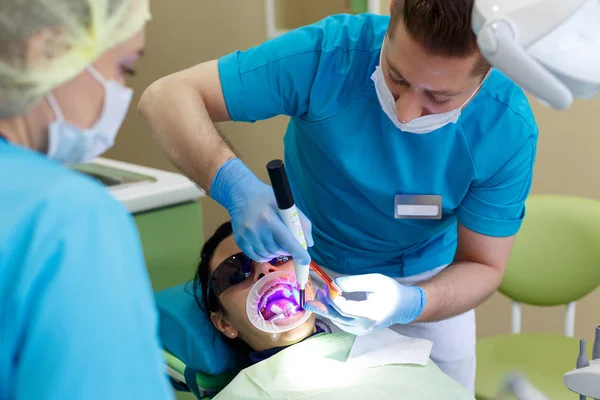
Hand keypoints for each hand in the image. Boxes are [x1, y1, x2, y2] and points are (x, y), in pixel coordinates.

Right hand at [210, 158, 312, 263]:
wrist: (240, 193)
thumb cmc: (266, 197)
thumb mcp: (286, 204)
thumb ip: (301, 222)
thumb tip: (308, 243)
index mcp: (269, 218)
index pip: (286, 240)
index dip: (298, 252)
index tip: (305, 260)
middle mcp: (256, 229)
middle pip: (278, 249)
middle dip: (287, 249)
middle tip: (288, 241)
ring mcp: (246, 236)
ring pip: (268, 255)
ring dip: (276, 252)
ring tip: (276, 241)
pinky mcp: (239, 241)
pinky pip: (257, 257)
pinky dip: (265, 255)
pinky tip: (267, 247)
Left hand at [303, 273, 425, 334]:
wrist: (404, 306)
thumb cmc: (391, 291)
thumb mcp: (376, 280)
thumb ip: (354, 282)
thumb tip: (334, 284)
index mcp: (371, 314)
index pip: (344, 309)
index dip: (333, 298)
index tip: (327, 286)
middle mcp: (365, 326)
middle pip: (338, 318)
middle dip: (323, 307)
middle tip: (309, 299)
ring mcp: (362, 331)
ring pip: (338, 322)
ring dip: (327, 310)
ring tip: (316, 298)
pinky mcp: (360, 331)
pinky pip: (343, 323)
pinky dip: (334, 314)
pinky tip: (327, 305)